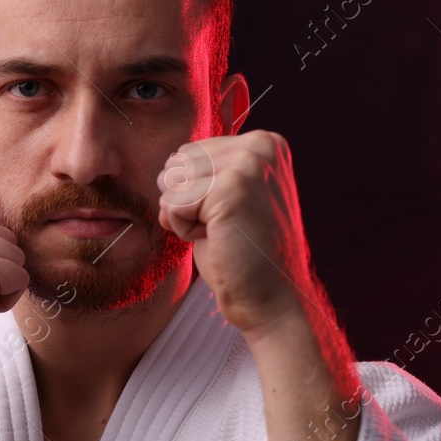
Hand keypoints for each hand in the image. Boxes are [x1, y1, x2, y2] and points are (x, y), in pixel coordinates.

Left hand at [155, 130, 313, 335]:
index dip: (194, 192)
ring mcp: (248, 163)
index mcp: (264, 142)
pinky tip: (218, 240)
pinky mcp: (231, 188)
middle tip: (225, 228)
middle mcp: (260, 145)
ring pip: (171, 182)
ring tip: (223, 233)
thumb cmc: (244, 254)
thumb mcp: (229, 197)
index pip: (188, 152)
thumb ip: (208, 171)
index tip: (230, 216)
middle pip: (176, 162)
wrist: (273, 298)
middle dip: (186, 201)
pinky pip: (172, 204)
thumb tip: (167, 165)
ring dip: (185, 216)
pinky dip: (184, 230)